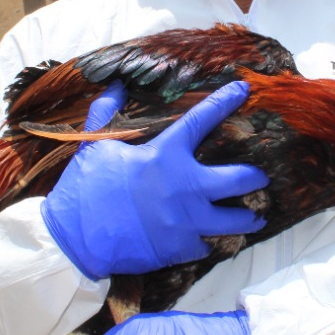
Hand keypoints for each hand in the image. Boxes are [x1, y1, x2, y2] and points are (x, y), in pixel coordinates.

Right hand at [41, 80, 267, 279]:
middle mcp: (186, 187)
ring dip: (248, 218)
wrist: (74, 239)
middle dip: (255, 177)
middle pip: (240, 179)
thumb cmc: (84, 189)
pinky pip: (209, 245)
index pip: (202, 120)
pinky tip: (214, 240)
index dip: (225, 101)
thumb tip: (116, 85)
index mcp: (165, 155)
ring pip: (236, 220)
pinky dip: (211, 242)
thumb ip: (107, 113)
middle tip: (260, 177)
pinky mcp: (182, 249)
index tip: (243, 90)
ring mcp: (187, 221)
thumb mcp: (94, 146)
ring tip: (254, 218)